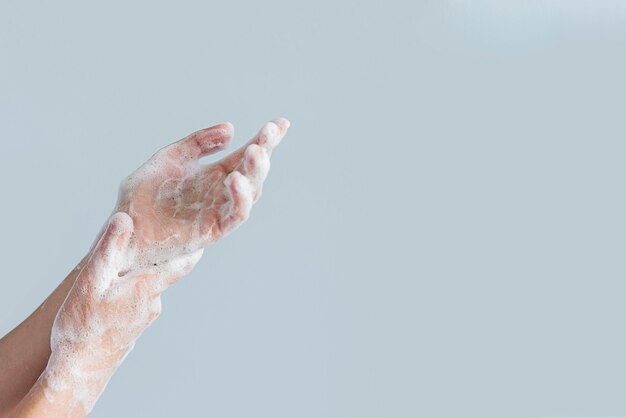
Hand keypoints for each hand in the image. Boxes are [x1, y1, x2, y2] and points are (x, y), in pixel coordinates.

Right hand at [43, 212, 201, 412]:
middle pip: (161, 273)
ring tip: (117, 268)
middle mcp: (152, 303)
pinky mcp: (133, 328)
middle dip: (154, 258)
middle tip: (146, 240)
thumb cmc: (83, 327)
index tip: (202, 234)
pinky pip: (136, 302)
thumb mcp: (91, 282)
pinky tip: (110, 294)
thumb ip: (109, 249)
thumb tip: (125, 218)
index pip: (181, 264)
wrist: (78, 371)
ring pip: (146, 288)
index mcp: (147, 288)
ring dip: (136, 278)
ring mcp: (144, 318)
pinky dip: (129, 293)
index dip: (191, 248)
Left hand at [114, 118, 289, 266]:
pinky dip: (241, 198)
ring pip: (251, 192)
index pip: (246, 154)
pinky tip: (237, 180)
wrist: (126, 233)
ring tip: (255, 152)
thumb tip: (231, 129)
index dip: (265, 139)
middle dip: (263, 150)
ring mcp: (220, 210)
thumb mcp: (169, 158)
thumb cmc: (144, 198)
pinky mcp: (213, 230)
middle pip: (253, 170)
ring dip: (255, 172)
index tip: (281, 122)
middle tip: (267, 133)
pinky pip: (235, 215)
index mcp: (214, 173)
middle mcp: (222, 191)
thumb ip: (198, 142)